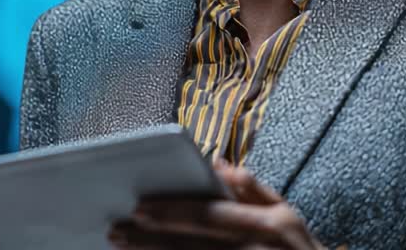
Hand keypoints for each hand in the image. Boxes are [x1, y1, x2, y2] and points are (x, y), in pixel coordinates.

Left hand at [108, 157, 328, 248]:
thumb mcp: (288, 215)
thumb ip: (253, 190)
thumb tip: (218, 164)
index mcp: (268, 225)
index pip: (210, 216)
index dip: (173, 211)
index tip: (139, 206)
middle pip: (193, 244)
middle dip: (151, 238)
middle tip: (118, 230)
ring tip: (124, 248)